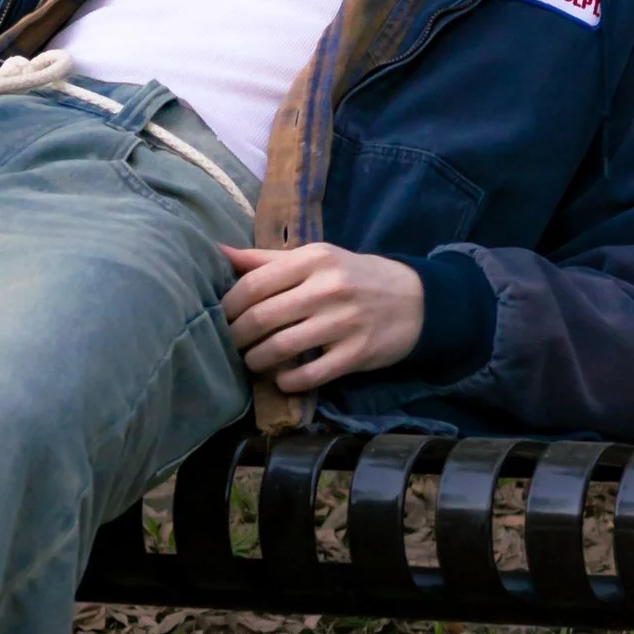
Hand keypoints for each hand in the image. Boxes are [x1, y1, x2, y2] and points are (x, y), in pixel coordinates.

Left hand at [218, 240, 424, 391]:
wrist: (414, 300)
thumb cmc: (354, 277)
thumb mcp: (316, 258)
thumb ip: (267, 259)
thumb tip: (219, 252)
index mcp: (314, 259)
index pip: (254, 284)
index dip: (229, 306)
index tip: (221, 318)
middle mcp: (328, 288)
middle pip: (262, 317)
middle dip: (237, 336)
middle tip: (231, 344)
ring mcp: (344, 322)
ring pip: (281, 347)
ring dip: (257, 360)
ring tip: (252, 362)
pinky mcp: (356, 354)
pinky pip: (310, 374)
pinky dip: (287, 381)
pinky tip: (281, 379)